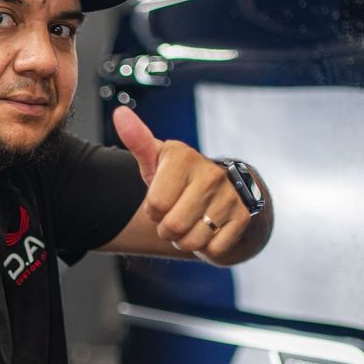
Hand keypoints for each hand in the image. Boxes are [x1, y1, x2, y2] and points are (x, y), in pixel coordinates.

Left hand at [112, 105, 254, 259]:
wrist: (222, 189)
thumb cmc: (179, 177)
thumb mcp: (157, 159)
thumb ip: (137, 140)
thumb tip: (120, 113)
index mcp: (185, 158)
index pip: (155, 206)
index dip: (153, 211)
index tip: (162, 199)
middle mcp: (211, 174)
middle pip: (172, 227)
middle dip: (167, 230)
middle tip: (175, 215)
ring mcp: (230, 196)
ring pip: (193, 242)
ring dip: (186, 241)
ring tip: (191, 223)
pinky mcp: (244, 217)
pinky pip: (214, 249)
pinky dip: (207, 247)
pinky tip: (210, 229)